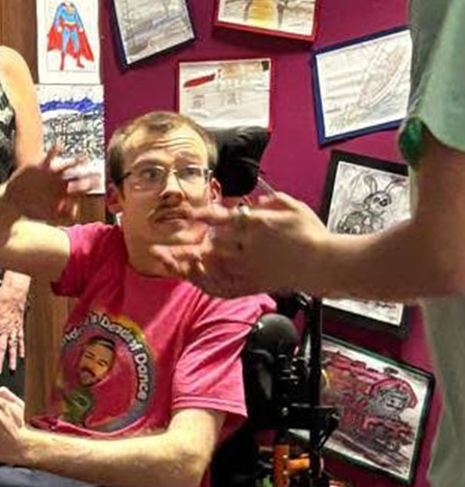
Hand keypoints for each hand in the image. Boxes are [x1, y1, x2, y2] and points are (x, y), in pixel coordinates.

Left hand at [0, 277, 25, 374]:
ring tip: (12, 369)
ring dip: (11, 359)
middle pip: (1, 349)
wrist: (13, 293)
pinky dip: (21, 348)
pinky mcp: (19, 327)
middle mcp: (4, 331)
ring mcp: (13, 330)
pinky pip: (20, 340)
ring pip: (12, 347)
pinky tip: (21, 356)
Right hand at [4, 149, 96, 223]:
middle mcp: (60, 183)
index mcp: (63, 194)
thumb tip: (75, 214)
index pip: (80, 189)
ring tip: (84, 157)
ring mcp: (51, 175)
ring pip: (66, 166)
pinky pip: (48, 157)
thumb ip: (62, 214)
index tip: (98, 183)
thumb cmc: (32, 210)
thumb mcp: (48, 215)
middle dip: (88, 174)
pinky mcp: (40, 167)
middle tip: (97, 170)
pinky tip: (60, 145)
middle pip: (77, 176)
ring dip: (75, 161)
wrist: (15, 200)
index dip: (90, 186)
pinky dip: (54, 150)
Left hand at [149, 188, 327, 294]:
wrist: (325, 264)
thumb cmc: (312, 234)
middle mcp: (249, 246)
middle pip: (209, 246)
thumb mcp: (293, 207)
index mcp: (257, 224)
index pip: (222, 218)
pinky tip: (195, 281)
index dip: (201, 216)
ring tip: (169, 264)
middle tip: (159, 249)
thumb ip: (272, 200)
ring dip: (189, 266)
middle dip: (184, 247)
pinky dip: (208, 283)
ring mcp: (251, 267)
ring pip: (212, 267)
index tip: (185, 215)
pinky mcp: (255, 283)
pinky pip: (226, 286)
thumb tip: (257, 201)